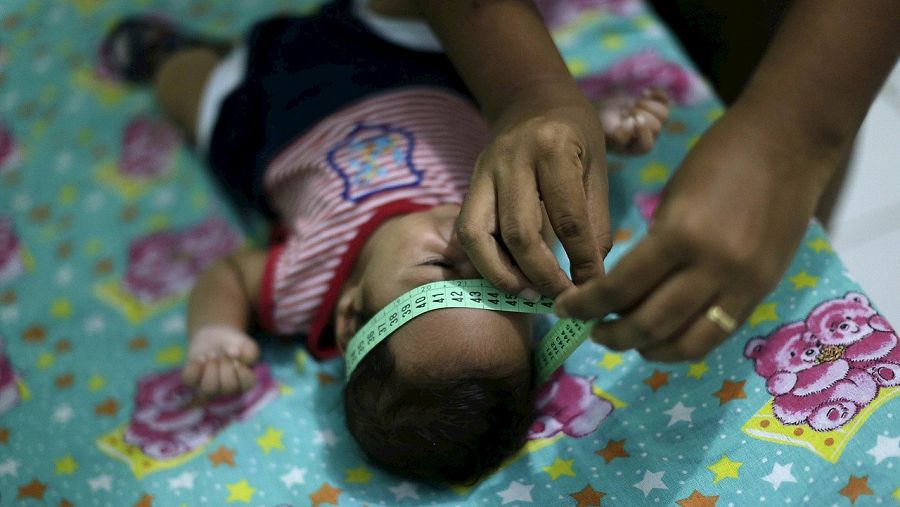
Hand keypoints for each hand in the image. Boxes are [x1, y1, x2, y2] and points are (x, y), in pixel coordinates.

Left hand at [182, 325, 259, 395]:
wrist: (213, 338)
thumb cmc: (233, 344)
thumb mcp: (244, 343)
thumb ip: (249, 350)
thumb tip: (235, 354)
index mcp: (243, 382)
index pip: (247, 384)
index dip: (242, 371)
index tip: (237, 360)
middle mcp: (226, 390)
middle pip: (228, 388)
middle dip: (226, 367)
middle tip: (223, 355)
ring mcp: (208, 387)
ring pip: (208, 390)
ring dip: (211, 370)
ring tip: (212, 355)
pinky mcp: (192, 381)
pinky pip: (189, 380)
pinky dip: (195, 367)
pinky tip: (201, 358)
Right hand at [456, 85, 610, 296]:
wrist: (531, 99)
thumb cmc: (575, 134)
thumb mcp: (597, 167)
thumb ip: (595, 220)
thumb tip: (592, 277)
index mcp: (553, 149)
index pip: (568, 218)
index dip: (582, 260)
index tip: (594, 286)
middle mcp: (511, 159)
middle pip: (519, 232)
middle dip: (542, 274)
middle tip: (561, 297)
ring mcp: (483, 172)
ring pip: (479, 235)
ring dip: (502, 274)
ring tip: (527, 293)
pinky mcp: (469, 185)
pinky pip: (467, 231)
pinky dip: (483, 261)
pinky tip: (506, 276)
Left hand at [555, 103, 838, 360]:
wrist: (790, 141)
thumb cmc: (721, 156)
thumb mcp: (673, 198)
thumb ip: (653, 246)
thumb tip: (624, 290)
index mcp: (680, 235)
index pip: (621, 288)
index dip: (587, 305)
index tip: (566, 308)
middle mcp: (713, 268)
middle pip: (651, 324)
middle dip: (613, 334)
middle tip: (591, 330)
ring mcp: (743, 284)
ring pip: (686, 342)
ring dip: (648, 348)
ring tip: (626, 340)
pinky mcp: (762, 290)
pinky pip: (718, 333)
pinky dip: (685, 344)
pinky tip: (664, 339)